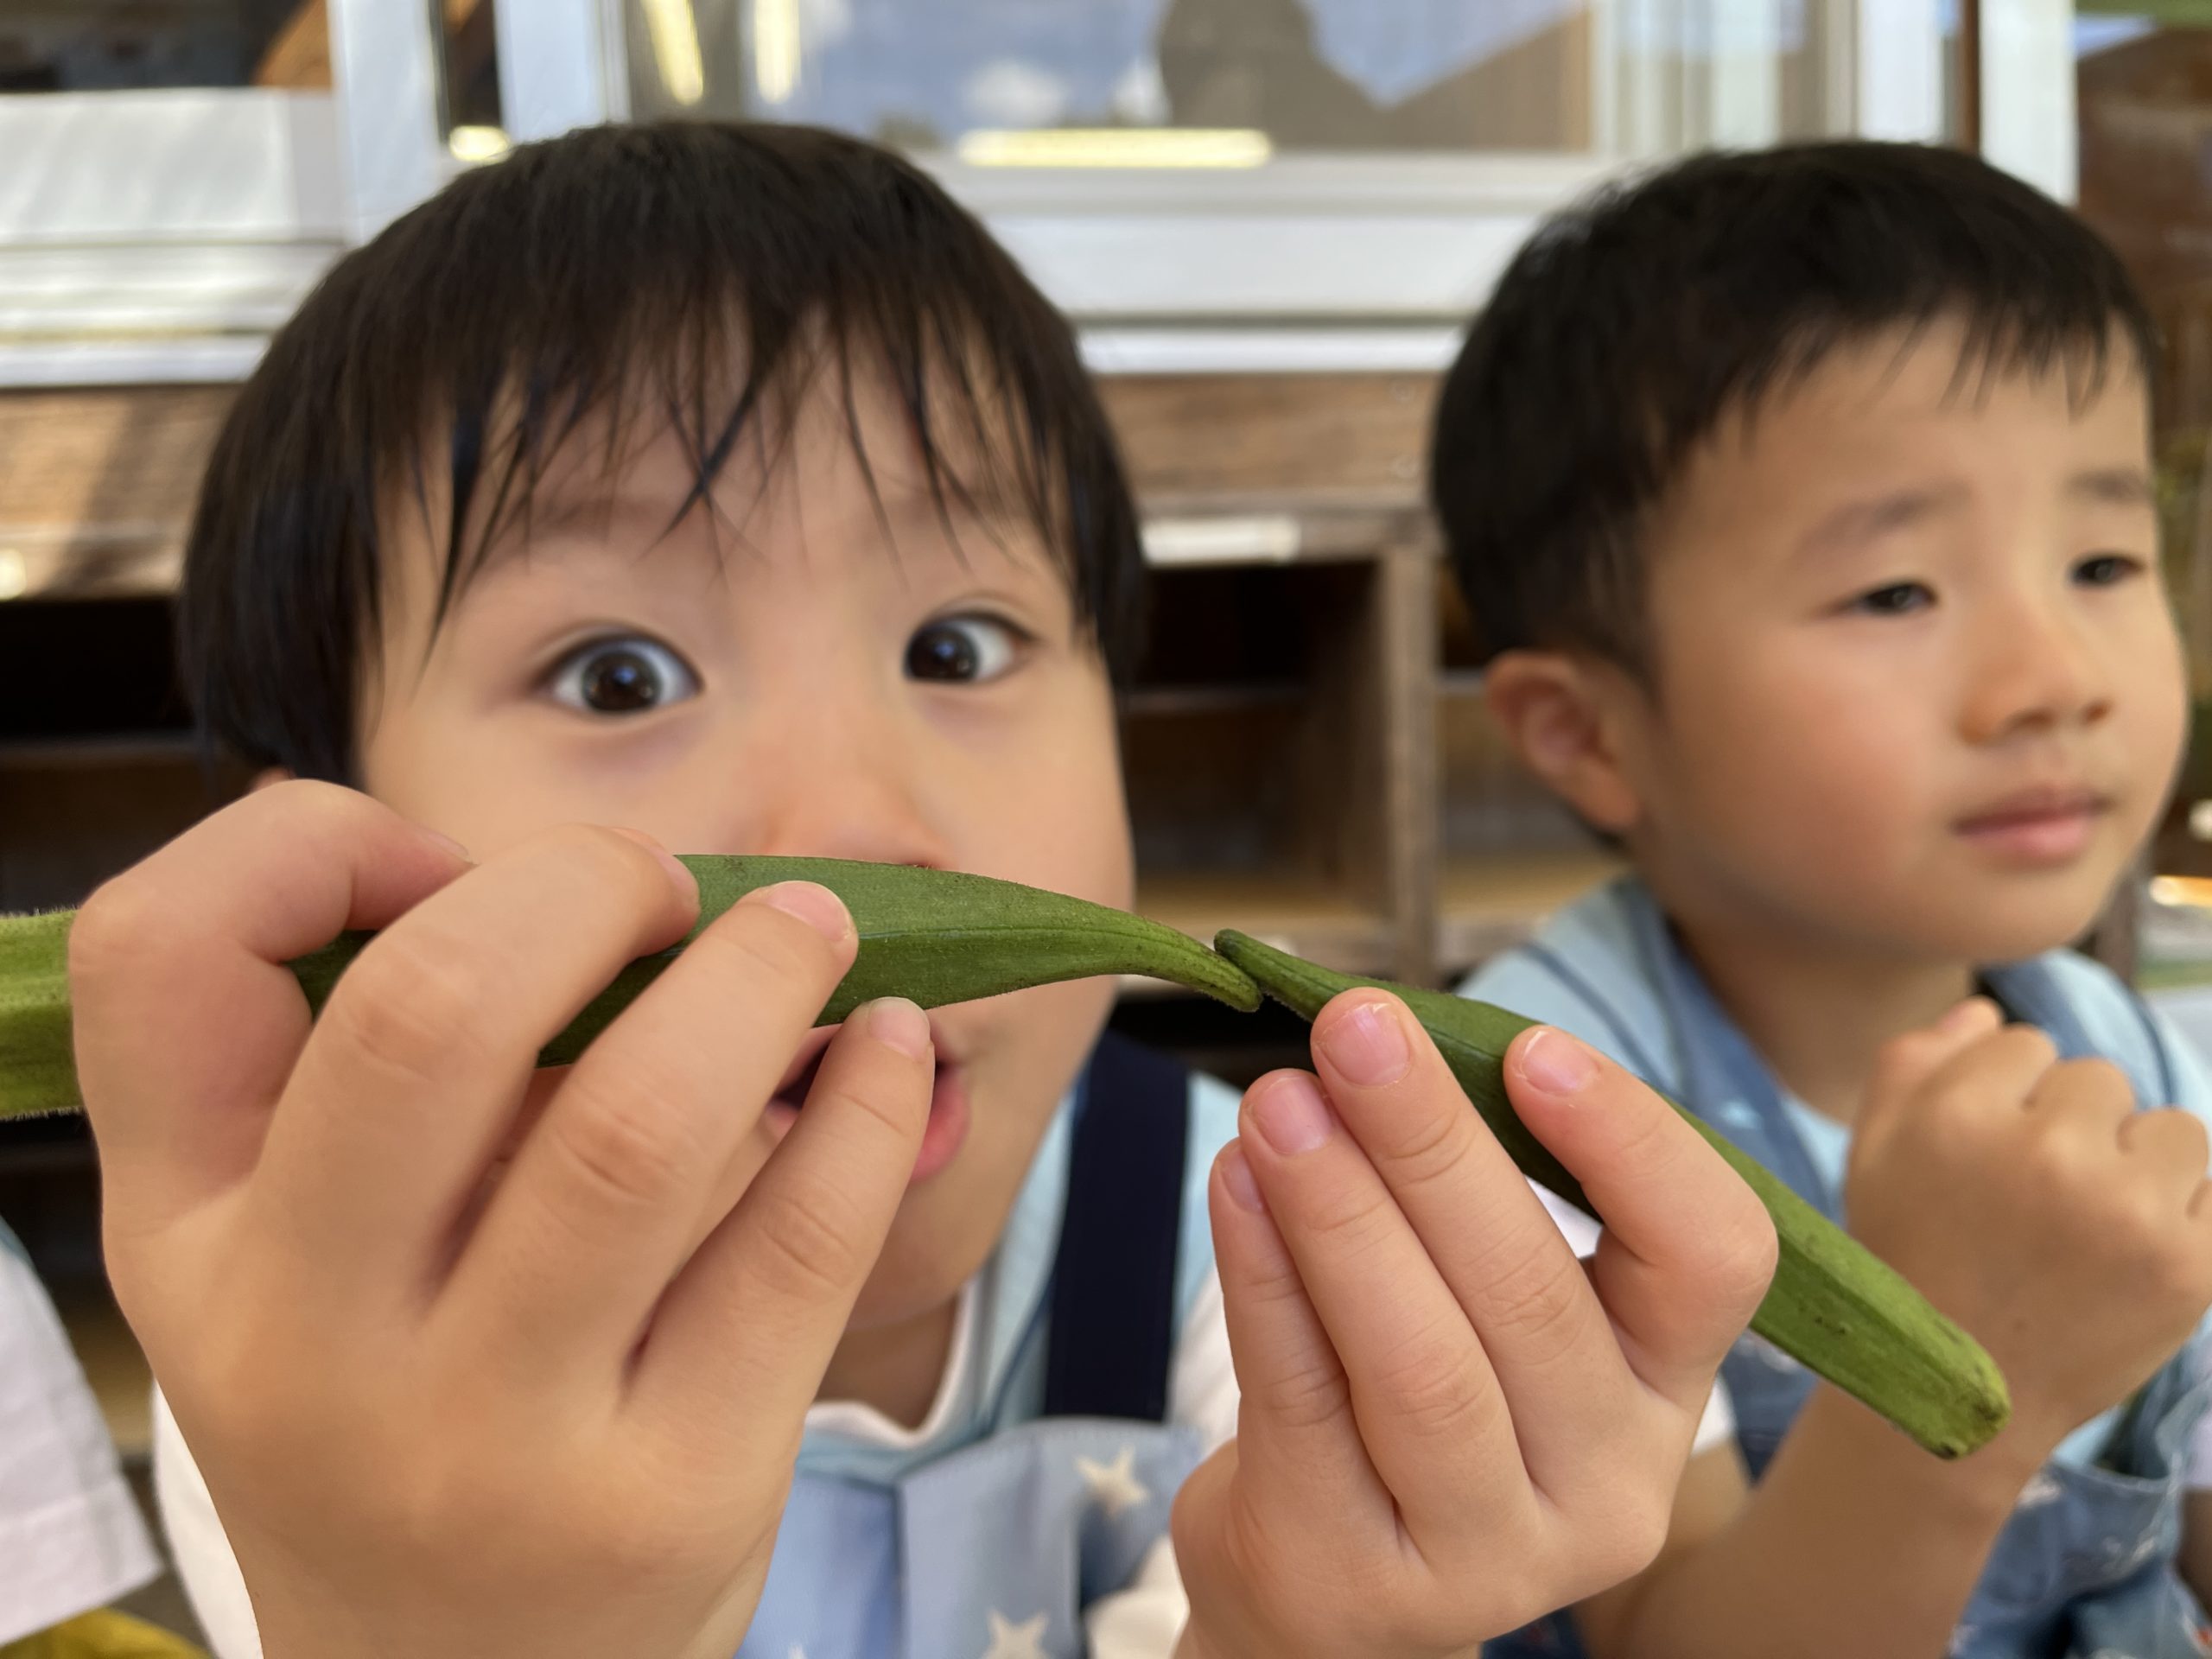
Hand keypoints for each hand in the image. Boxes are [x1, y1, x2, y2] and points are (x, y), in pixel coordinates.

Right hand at [72, 781, 933, 1658]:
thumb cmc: (398, 1418)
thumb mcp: (309, 1266)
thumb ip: (382, 1077)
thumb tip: (600, 887)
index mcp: (191, 1238)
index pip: (159, 960)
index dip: (303, 849)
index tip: (431, 862)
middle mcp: (309, 1339)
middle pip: (432, 1015)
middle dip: (581, 885)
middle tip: (659, 892)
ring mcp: (488, 1436)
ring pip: (638, 1126)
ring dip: (759, 975)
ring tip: (808, 936)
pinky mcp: (669, 1494)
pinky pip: (797, 1246)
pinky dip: (867, 1107)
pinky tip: (886, 1051)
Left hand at [1170, 993, 1777, 1658]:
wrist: (1321, 1581)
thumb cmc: (1418, 1389)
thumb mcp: (1485, 1303)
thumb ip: (1475, 1184)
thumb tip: (1386, 1039)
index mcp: (1665, 1388)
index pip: (1713, 1260)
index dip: (1632, 1145)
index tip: (1530, 1047)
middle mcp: (1607, 1486)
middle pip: (1531, 1298)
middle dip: (1432, 1146)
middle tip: (1353, 1030)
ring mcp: (1486, 1558)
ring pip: (1421, 1364)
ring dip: (1341, 1211)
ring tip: (1277, 1102)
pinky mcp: (1353, 1579)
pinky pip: (1302, 1401)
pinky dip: (1261, 1278)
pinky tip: (1234, 1183)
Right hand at [1848, 999, 2211, 1456]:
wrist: (1954, 1400)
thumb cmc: (1911, 1260)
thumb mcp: (1871, 1154)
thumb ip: (1914, 1062)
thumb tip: (1987, 1012)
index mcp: (1957, 1118)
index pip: (2024, 1044)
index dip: (2005, 1099)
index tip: (1985, 1160)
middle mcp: (2044, 1155)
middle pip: (2099, 1079)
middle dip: (2073, 1128)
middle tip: (2035, 1202)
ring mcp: (2125, 1212)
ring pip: (2171, 1128)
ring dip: (2139, 1167)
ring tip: (2092, 1226)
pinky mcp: (2189, 1267)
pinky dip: (2182, 1218)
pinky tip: (2131, 1254)